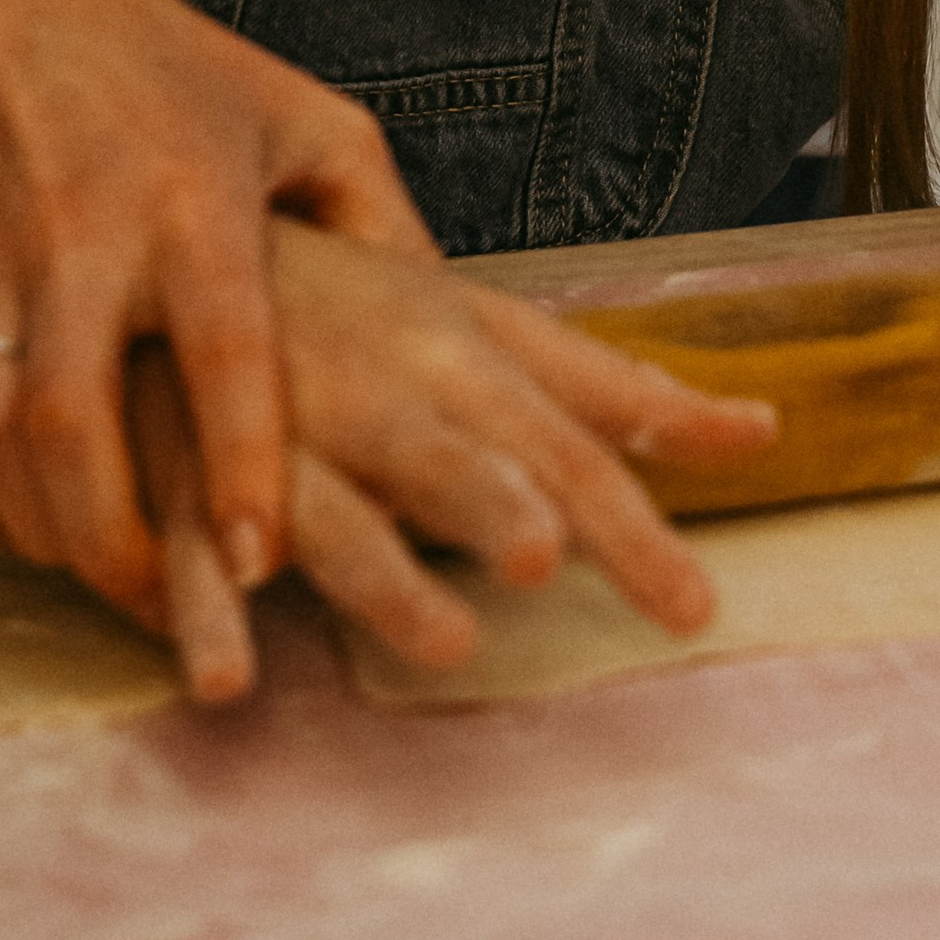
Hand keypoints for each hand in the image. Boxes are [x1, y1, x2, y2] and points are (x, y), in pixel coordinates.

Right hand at [0, 0, 433, 631]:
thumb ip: (387, 228)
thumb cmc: (171, 67)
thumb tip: (478, 337)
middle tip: (169, 595)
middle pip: (75, 414)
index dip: (240, 457)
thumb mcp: (308, 122)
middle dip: (116, 532)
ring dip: (37, 526)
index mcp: (193, 198)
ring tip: (103, 572)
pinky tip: (6, 526)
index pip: (220, 344)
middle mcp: (79, 235)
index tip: (265, 553)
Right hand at [224, 219, 777, 679]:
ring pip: (331, 513)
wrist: (179, 261)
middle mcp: (376, 394)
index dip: (626, 526)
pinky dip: (204, 612)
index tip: (694, 609)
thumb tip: (760, 432)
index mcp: (458, 355)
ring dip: (384, 574)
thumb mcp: (495, 330)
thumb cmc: (362, 306)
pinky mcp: (181, 482)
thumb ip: (620, 394)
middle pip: (445, 457)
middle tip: (546, 554)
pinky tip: (229, 677)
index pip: (562, 450)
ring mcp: (274, 441)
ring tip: (444, 641)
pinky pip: (187, 556)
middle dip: (491, 501)